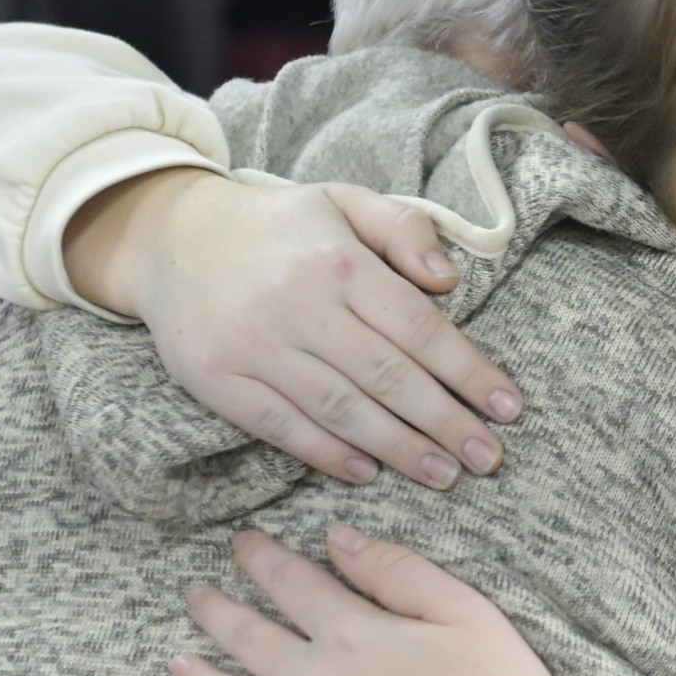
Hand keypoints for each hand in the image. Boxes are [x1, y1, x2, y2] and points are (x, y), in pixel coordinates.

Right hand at [65, 170, 524, 488]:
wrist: (167, 235)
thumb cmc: (277, 224)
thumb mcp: (343, 200)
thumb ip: (403, 229)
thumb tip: (449, 280)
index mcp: (337, 261)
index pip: (419, 328)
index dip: (469, 373)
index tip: (509, 407)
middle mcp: (297, 304)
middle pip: (387, 376)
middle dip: (446, 422)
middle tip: (489, 458)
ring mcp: (252, 344)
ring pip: (339, 408)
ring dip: (397, 448)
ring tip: (443, 474)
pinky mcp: (215, 377)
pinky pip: (280, 425)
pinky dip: (326, 453)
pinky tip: (368, 471)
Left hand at [176, 527, 646, 675]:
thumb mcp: (467, 612)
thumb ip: (398, 572)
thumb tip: (337, 540)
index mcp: (355, 636)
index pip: (293, 585)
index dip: (262, 560)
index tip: (241, 543)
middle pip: (251, 642)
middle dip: (218, 612)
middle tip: (194, 595)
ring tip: (175, 664)